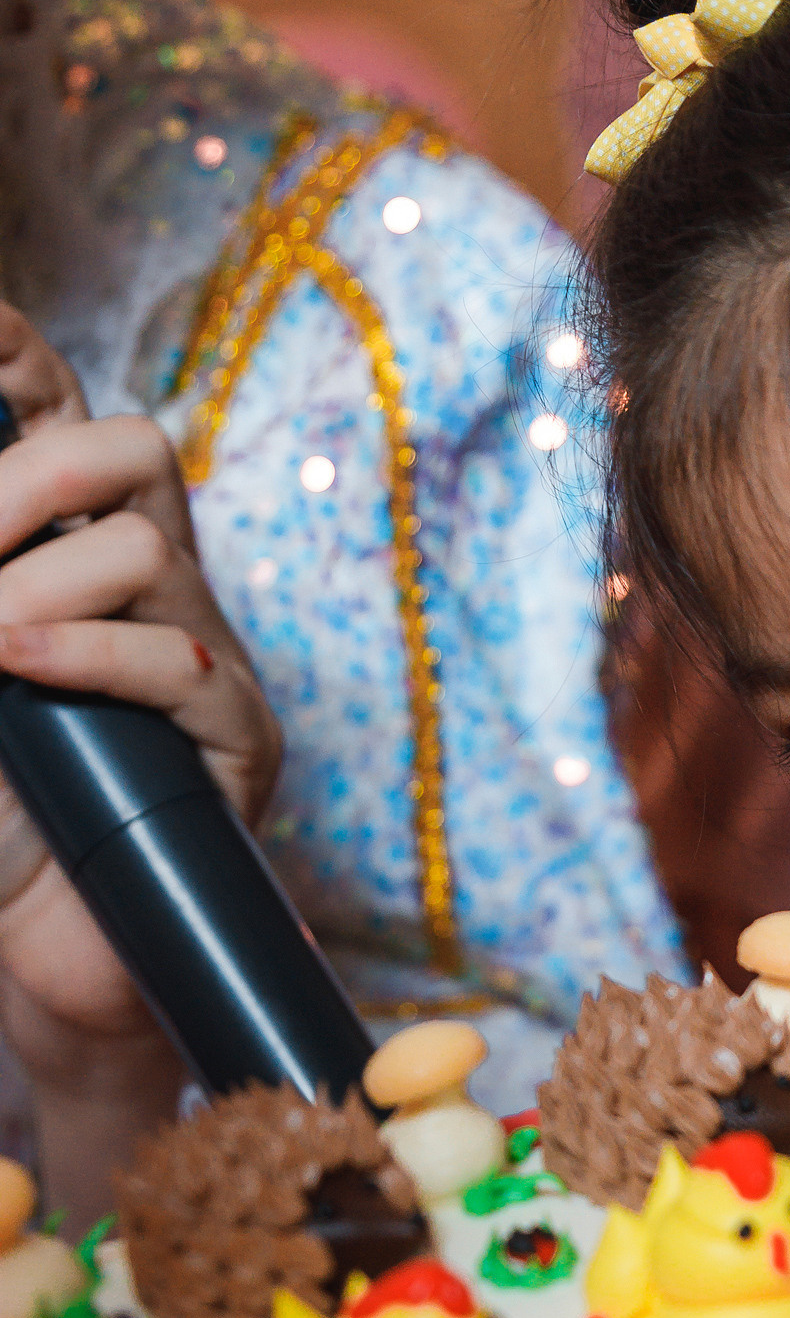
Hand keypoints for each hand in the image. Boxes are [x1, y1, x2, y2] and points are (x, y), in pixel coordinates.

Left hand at [0, 303, 279, 1090]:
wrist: (44, 958)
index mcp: (71, 555)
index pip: (63, 415)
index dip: (21, 358)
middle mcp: (150, 586)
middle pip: (128, 448)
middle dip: (29, 473)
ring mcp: (202, 657)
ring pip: (143, 550)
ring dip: (31, 593)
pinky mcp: (239, 740)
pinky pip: (175, 661)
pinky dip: (82, 656)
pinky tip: (17, 672)